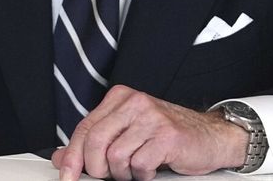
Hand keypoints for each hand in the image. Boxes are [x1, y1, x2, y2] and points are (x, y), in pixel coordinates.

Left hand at [51, 85, 245, 180]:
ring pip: (115, 157)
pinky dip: (143, 175)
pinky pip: (139, 165)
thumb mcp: (126, 135)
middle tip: (110, 176)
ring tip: (137, 169)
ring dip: (124, 174)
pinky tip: (152, 169)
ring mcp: (151, 117)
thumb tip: (61, 157)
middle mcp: (134, 102)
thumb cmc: (168, 136)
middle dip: (97, 169)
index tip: (66, 176)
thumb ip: (95, 143)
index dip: (71, 157)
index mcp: (120, 98)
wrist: (210, 137)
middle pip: (95, 142)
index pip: (84, 128)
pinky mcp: (167, 135)